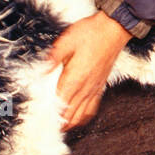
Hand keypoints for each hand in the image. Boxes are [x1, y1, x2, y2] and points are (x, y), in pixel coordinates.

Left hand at [48, 12, 131, 129]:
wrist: (114, 29)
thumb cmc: (92, 33)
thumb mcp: (66, 40)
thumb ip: (53, 57)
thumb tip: (41, 71)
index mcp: (74, 78)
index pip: (59, 105)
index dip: (49, 115)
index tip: (40, 119)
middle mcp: (85, 87)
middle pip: (70, 115)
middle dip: (58, 123)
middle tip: (46, 125)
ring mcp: (94, 88)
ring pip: (81, 116)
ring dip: (70, 123)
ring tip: (59, 125)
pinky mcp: (100, 86)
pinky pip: (92, 109)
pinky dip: (83, 117)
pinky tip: (77, 116)